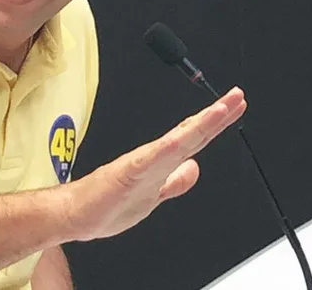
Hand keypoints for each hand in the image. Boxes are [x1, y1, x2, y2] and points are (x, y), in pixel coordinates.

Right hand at [63, 87, 246, 241]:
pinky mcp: (130, 172)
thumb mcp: (154, 196)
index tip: (233, 108)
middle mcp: (155, 159)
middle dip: (217, 116)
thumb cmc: (105, 205)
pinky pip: (156, 158)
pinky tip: (187, 136)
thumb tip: (195, 169)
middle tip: (237, 97)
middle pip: (193, 134)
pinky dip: (173, 145)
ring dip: (202, 124)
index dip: (214, 123)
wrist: (74, 214)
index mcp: (161, 163)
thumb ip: (174, 182)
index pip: (194, 139)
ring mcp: (144, 164)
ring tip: (223, 109)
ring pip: (180, 141)